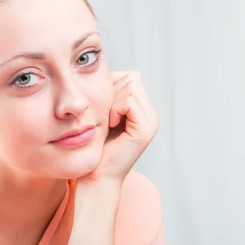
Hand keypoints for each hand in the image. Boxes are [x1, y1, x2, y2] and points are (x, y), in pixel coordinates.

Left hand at [80, 71, 158, 185]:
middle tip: (104, 115)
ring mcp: (151, 122)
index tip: (101, 106)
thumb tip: (107, 69)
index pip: (132, 77)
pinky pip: (129, 101)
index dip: (112, 85)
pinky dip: (115, 109)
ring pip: (131, 87)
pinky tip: (110, 124)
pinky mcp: (145, 130)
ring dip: (112, 101)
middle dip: (112, 92)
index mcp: (142, 110)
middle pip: (132, 79)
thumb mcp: (101, 113)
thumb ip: (109, 93)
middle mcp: (151, 115)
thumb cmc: (93, 145)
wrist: (94, 174)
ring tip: (107, 121)